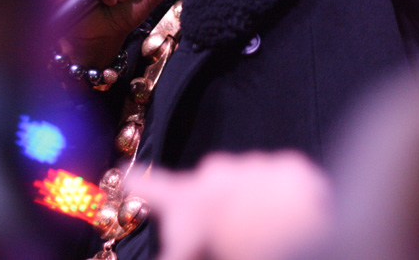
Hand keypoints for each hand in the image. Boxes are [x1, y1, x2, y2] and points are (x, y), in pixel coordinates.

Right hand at [128, 151, 332, 259]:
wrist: (292, 235)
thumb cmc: (228, 249)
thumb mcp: (192, 252)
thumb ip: (178, 250)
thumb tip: (172, 250)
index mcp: (187, 199)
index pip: (153, 188)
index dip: (138, 183)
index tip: (126, 174)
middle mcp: (216, 173)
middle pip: (207, 187)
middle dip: (216, 208)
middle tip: (230, 233)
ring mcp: (255, 166)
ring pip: (248, 183)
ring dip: (252, 203)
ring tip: (265, 231)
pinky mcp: (290, 168)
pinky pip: (284, 181)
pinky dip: (286, 199)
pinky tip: (292, 221)